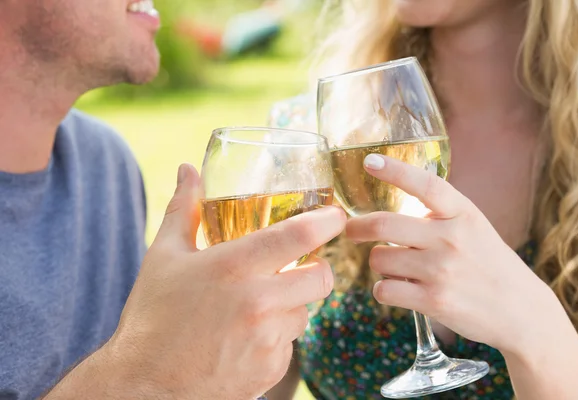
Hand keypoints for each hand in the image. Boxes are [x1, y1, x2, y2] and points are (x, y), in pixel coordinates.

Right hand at [105, 164, 345, 399]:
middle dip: (316, 268)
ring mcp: (268, 340)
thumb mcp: (164, 256)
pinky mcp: (272, 370)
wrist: (144, 386)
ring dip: (291, 305)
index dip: (328, 221)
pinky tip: (245, 338)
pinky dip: (277, 338)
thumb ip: (183, 209)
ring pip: (305, 311)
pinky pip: (291, 344)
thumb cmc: (152, 317)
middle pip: (322, 277)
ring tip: (255, 307)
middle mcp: (258, 302)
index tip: (336, 216)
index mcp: (234, 266)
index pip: (301, 234)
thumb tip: (187, 170)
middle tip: (297, 267)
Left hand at [345, 154, 563, 356]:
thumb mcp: (472, 227)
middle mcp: (451, 237)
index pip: (425, 184)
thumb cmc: (488, 264)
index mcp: (462, 213)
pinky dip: (384, 290)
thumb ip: (438, 215)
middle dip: (357, 227)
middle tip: (350, 229)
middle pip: (383, 224)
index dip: (394, 170)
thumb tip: (391, 209)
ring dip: (379, 263)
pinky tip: (400, 290)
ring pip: (379, 259)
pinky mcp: (433, 301)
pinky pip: (383, 289)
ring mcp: (441, 270)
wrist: (521, 311)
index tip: (369, 162)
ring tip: (398, 268)